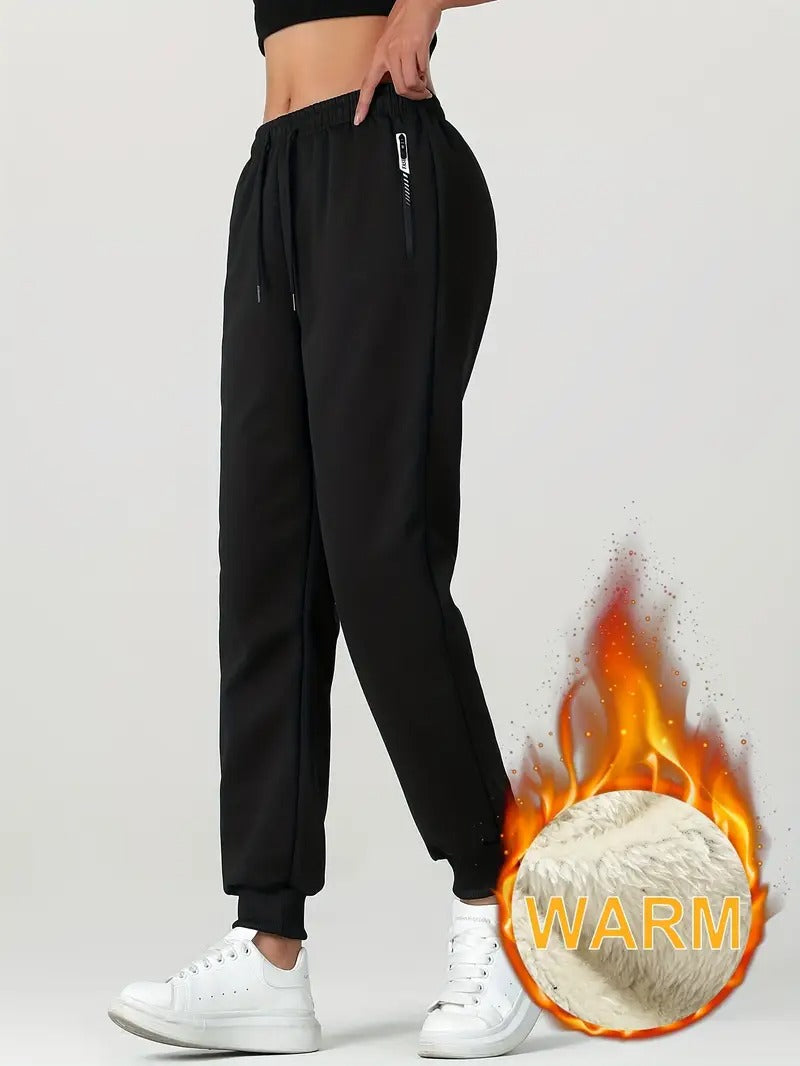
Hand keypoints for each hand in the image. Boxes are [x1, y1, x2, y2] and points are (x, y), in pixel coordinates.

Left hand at [354, 0, 441, 124]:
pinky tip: (428, 77)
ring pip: (410, 84)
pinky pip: (422, 73)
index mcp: (379, 53)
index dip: (362, 103)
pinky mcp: (416, 46)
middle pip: (399, 88)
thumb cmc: (408, 20)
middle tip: (421, 94)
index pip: (368, 83)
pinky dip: (427, 80)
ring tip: (425, 87)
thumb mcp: (395, 42)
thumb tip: (407, 85)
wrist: (420, 0)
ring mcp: (402, 50)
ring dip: (420, 90)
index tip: (358, 120)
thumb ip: (396, 63)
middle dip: (412, 96)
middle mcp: (388, 53)